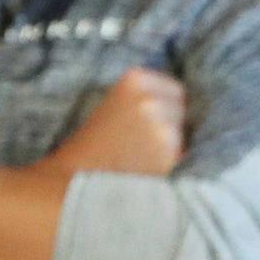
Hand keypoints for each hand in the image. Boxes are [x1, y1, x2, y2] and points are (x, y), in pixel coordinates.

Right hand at [47, 67, 184, 176]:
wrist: (73, 180)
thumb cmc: (92, 147)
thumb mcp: (114, 107)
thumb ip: (144, 100)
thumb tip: (181, 107)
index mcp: (135, 79)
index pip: (174, 90)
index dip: (167, 109)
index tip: (151, 125)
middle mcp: (150, 97)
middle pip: (183, 109)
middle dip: (173, 125)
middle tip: (144, 144)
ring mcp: (161, 122)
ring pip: (185, 134)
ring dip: (174, 146)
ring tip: (143, 157)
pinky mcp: (168, 150)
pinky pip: (183, 155)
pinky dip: (172, 163)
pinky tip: (148, 168)